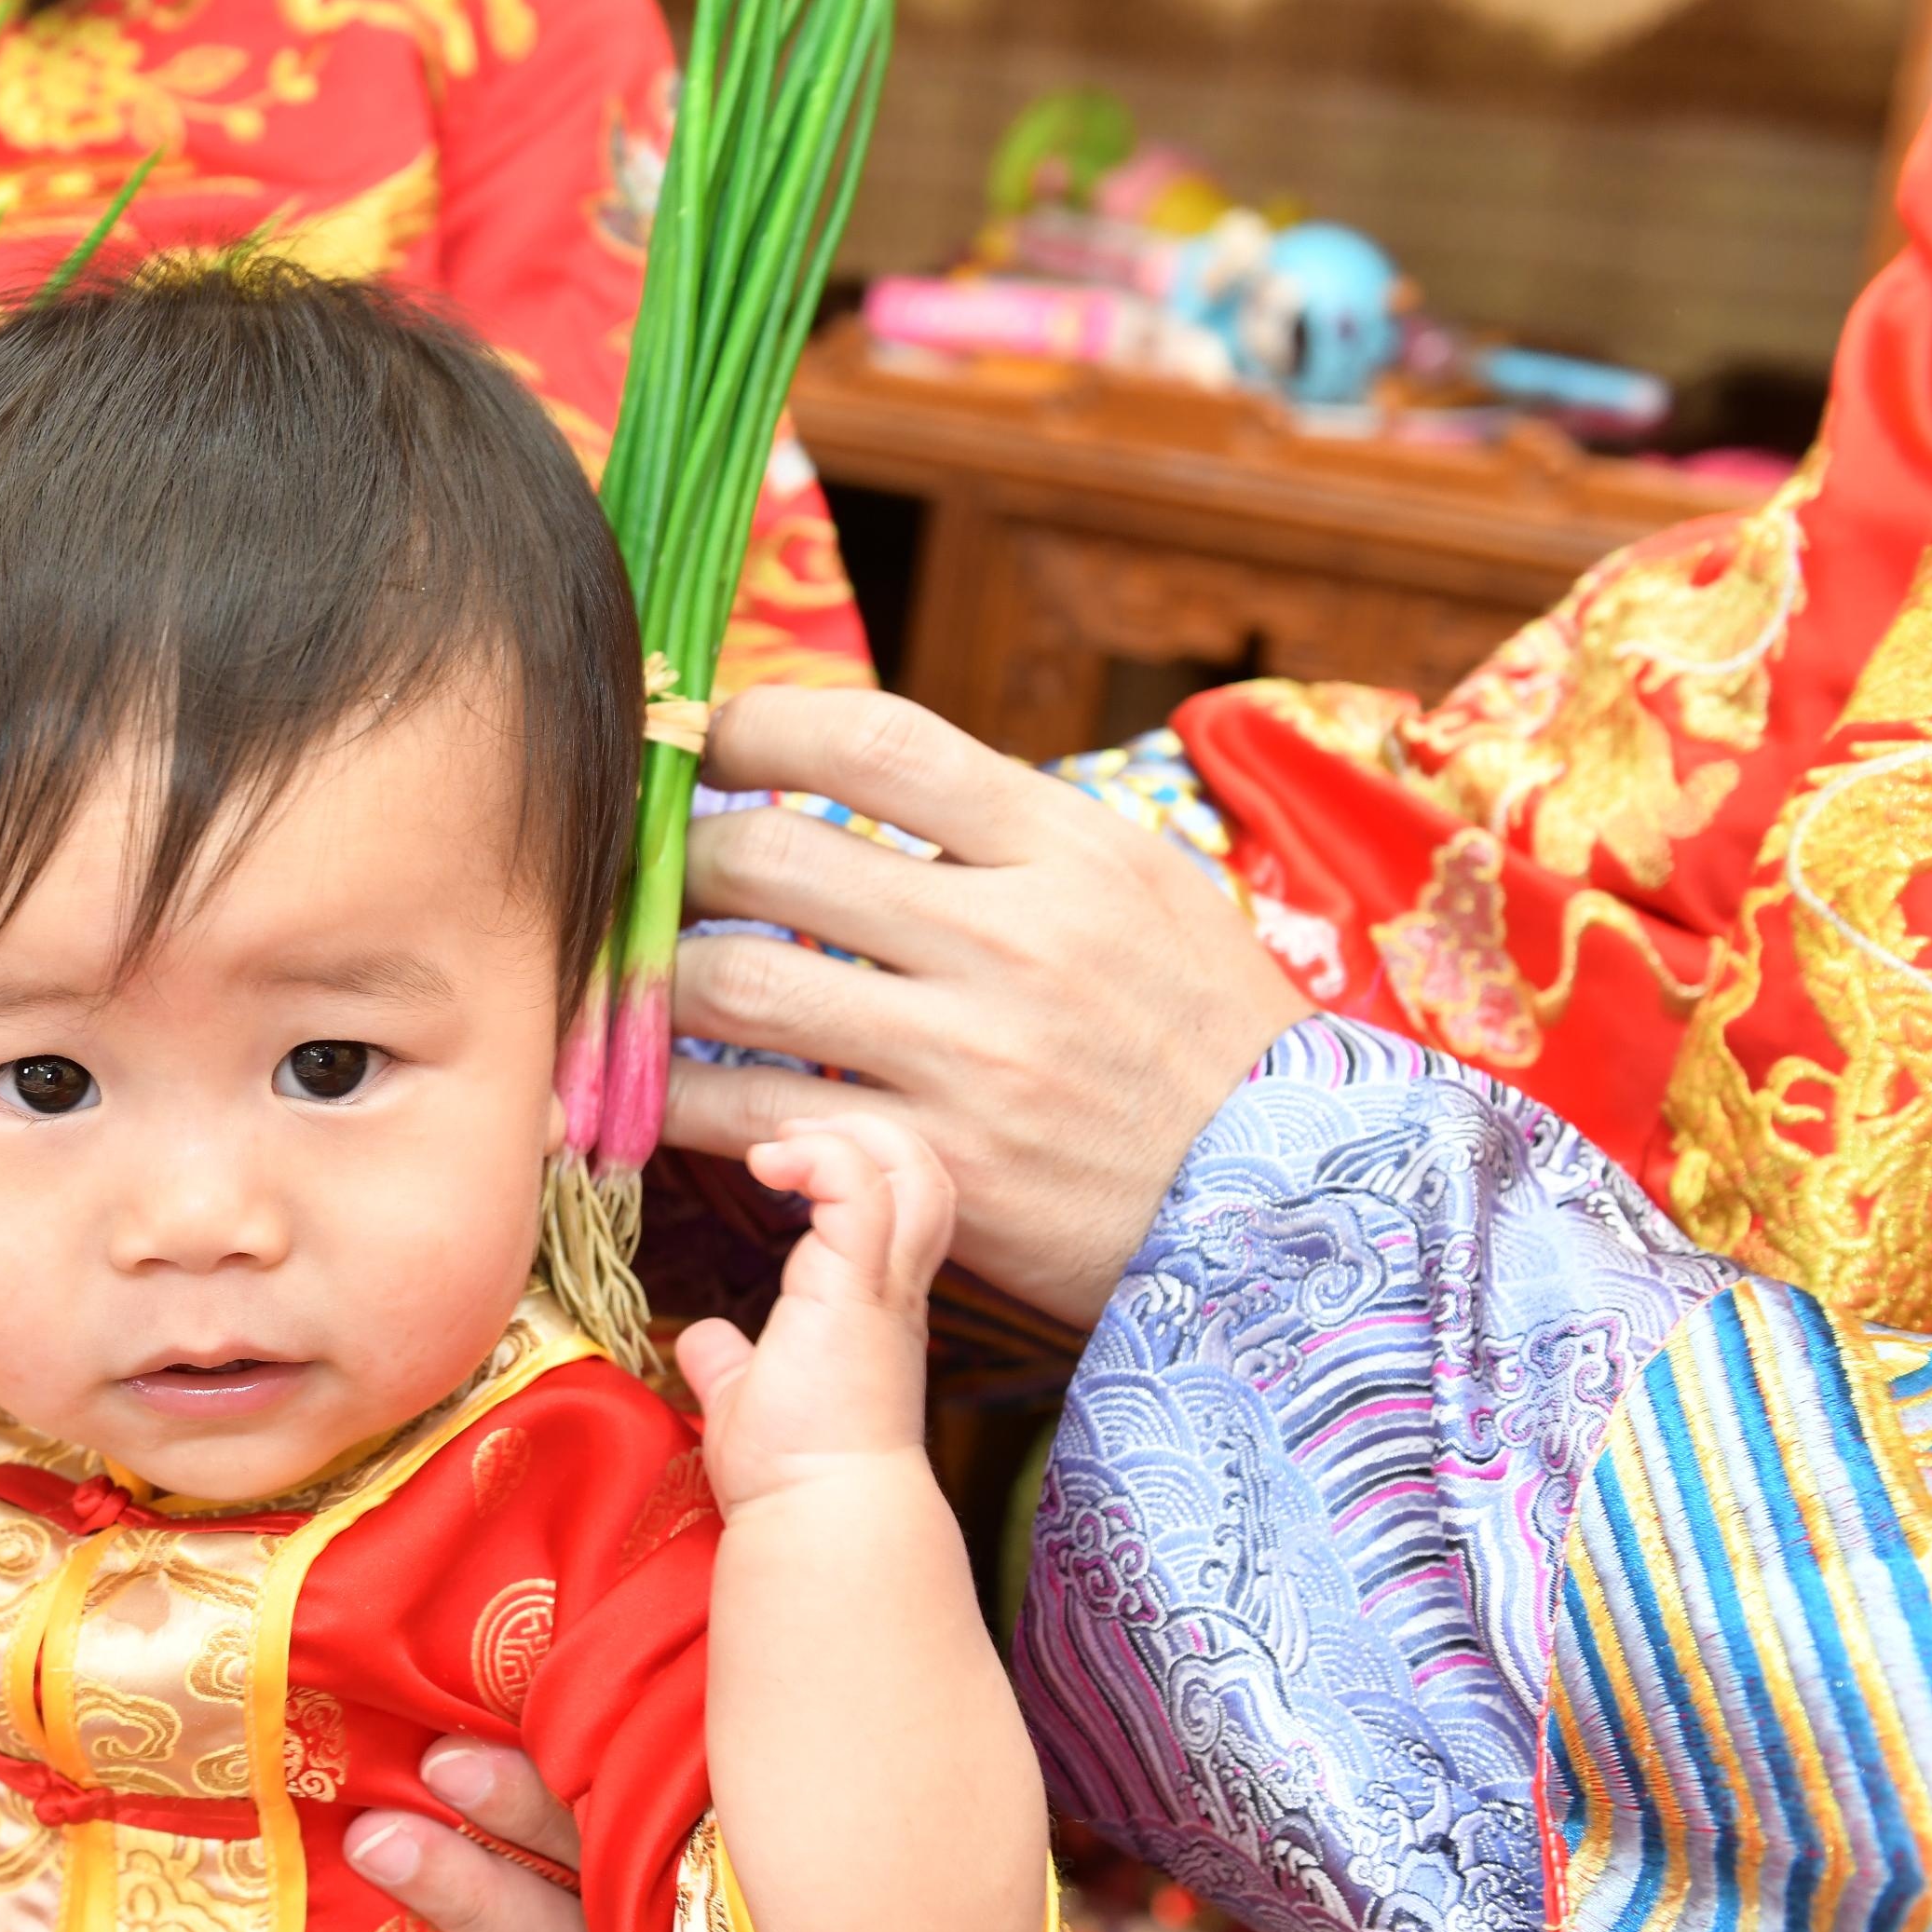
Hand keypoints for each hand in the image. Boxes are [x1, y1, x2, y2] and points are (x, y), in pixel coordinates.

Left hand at [670, 687, 1307, 1325]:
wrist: (1290, 1207)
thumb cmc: (1203, 1039)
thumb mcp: (1140, 892)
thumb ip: (1006, 834)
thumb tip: (852, 779)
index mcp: (1066, 848)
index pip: (874, 742)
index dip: (756, 724)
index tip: (703, 738)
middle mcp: (1015, 939)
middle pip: (773, 856)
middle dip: (680, 858)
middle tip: (651, 874)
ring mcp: (971, 1057)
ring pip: (742, 985)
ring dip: (660, 976)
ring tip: (641, 976)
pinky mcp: (934, 1166)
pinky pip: (754, 1115)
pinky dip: (676, 1096)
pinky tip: (651, 1086)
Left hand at [673, 1112, 949, 1518]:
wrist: (821, 1513)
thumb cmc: (791, 1471)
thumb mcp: (748, 1397)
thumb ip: (732, 1361)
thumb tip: (704, 1340)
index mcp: (874, 1303)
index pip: (897, 1202)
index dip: (853, 1159)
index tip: (782, 1153)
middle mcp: (894, 1286)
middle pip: (925, 1169)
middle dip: (863, 1126)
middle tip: (788, 1127)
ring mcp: (885, 1283)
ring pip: (914, 1166)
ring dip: (849, 1131)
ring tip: (781, 1138)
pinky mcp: (861, 1284)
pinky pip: (861, 1185)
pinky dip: (820, 1154)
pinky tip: (768, 1162)